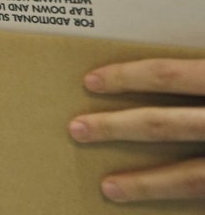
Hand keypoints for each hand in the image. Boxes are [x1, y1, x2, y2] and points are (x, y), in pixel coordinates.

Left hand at [68, 58, 204, 201]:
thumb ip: (194, 72)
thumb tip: (165, 70)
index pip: (167, 75)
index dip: (126, 77)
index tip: (91, 81)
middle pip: (163, 125)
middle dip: (114, 128)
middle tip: (77, 129)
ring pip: (189, 176)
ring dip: (144, 183)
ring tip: (109, 187)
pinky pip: (202, 194)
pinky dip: (171, 199)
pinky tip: (148, 209)